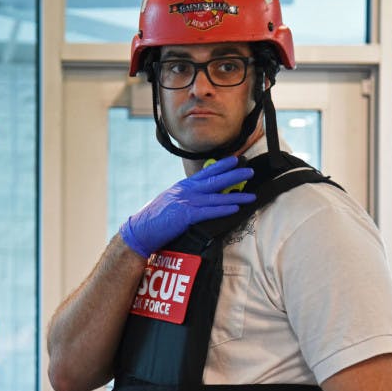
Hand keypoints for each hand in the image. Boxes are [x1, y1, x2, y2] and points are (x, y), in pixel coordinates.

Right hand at [118, 156, 254, 257]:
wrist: (140, 230)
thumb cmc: (155, 219)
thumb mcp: (171, 201)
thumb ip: (185, 197)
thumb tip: (200, 197)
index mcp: (183, 186)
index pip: (205, 172)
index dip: (222, 165)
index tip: (235, 160)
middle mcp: (186, 191)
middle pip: (215, 180)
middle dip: (234, 175)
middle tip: (249, 170)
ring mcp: (186, 202)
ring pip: (216, 197)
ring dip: (236, 196)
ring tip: (250, 195)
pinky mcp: (185, 216)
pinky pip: (209, 211)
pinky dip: (223, 209)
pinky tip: (235, 208)